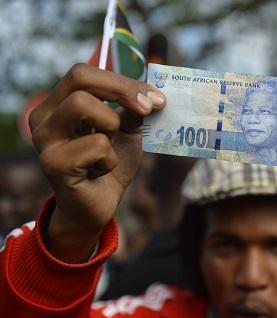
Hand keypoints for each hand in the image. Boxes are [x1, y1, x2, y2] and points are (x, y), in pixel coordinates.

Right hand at [30, 64, 165, 262]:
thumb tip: (152, 94)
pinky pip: (97, 145)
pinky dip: (111, 160)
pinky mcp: (54, 164)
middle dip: (122, 91)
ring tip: (110, 147)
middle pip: (80, 78)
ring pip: (83, 104)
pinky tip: (101, 172)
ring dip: (112, 125)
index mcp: (58, 104)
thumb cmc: (108, 165)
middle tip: (148, 110)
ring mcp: (45, 140)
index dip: (122, 80)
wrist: (97, 207)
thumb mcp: (126, 131)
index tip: (154, 97)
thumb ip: (133, 110)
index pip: (84, 73)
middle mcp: (44, 117)